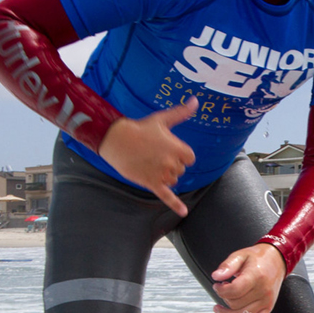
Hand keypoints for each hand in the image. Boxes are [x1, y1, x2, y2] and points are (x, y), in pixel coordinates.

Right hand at [96, 99, 198, 214]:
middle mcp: (173, 163)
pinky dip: (176, 205)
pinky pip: (167, 196)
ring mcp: (162, 174)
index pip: (189, 159)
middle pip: (181, 170)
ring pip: (173, 180)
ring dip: (165, 175)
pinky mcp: (152, 183)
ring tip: (149, 162)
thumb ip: (181, 112)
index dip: (180, 154)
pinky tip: (184, 212)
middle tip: (153, 154)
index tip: (166, 148)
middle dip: (171, 164)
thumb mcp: (163, 119)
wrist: (117, 140)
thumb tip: (196, 100)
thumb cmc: (140, 128)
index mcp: (178, 148)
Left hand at [211, 244, 285, 312]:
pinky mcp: (268, 308)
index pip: (235, 290)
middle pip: (236, 303)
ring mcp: (267, 301)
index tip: (217, 285)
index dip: (221, 290)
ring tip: (219, 307)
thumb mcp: (240, 255)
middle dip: (224, 297)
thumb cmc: (258, 257)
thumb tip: (216, 276)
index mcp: (256, 276)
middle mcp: (263, 291)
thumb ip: (228, 265)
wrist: (277, 260)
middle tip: (222, 289)